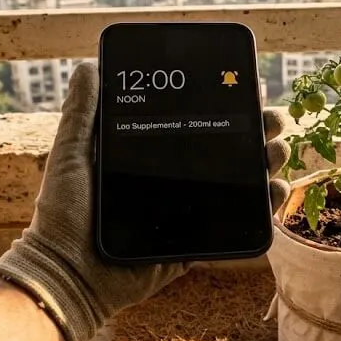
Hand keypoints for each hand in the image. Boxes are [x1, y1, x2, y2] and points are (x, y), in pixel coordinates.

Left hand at [0, 62, 291, 340]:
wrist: (68, 275)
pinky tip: (276, 190)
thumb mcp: (71, 155)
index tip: (246, 83)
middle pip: (226, 148)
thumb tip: (88, 65)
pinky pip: (238, 222)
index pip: (194, 121)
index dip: (224, 102)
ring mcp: (188, 210)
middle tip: (273, 118)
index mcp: (148, 155)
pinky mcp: (196, 242)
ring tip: (277, 150)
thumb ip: (81, 114)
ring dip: (266, 162)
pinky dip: (264, 208)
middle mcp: (173, 178)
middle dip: (256, 129)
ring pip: (240, 181)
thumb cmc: (63, 215)